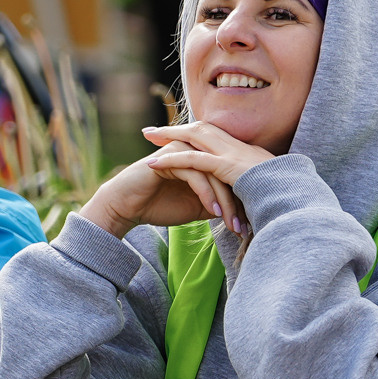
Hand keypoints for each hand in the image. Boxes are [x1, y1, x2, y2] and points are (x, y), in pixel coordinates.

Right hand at [77, 121, 276, 238]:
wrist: (127, 207)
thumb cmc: (160, 205)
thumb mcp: (197, 208)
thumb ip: (217, 203)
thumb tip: (242, 213)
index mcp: (204, 158)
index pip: (232, 175)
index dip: (243, 199)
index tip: (250, 225)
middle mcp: (196, 151)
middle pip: (227, 172)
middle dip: (239, 201)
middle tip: (246, 227)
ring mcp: (183, 151)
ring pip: (214, 173)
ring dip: (226, 200)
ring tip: (232, 224)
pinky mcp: (171, 157)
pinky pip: (196, 175)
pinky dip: (207, 194)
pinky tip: (214, 212)